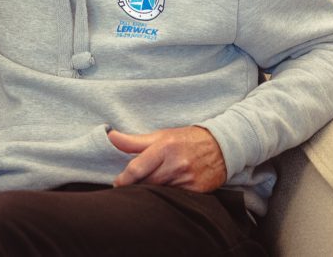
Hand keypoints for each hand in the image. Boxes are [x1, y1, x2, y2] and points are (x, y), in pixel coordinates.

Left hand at [108, 126, 226, 192]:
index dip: (123, 180)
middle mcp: (176, 164)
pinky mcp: (197, 191)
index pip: (137, 169)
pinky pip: (175, 197)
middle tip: (127, 189)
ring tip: (143, 192)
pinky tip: (162, 195)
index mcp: (164, 147)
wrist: (222, 146)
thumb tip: (110, 136)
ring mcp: (187, 179)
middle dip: (135, 187)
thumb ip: (134, 141)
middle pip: (147, 183)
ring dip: (150, 194)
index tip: (117, 184)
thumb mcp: (161, 135)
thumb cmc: (186, 139)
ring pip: (160, 192)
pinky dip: (167, 197)